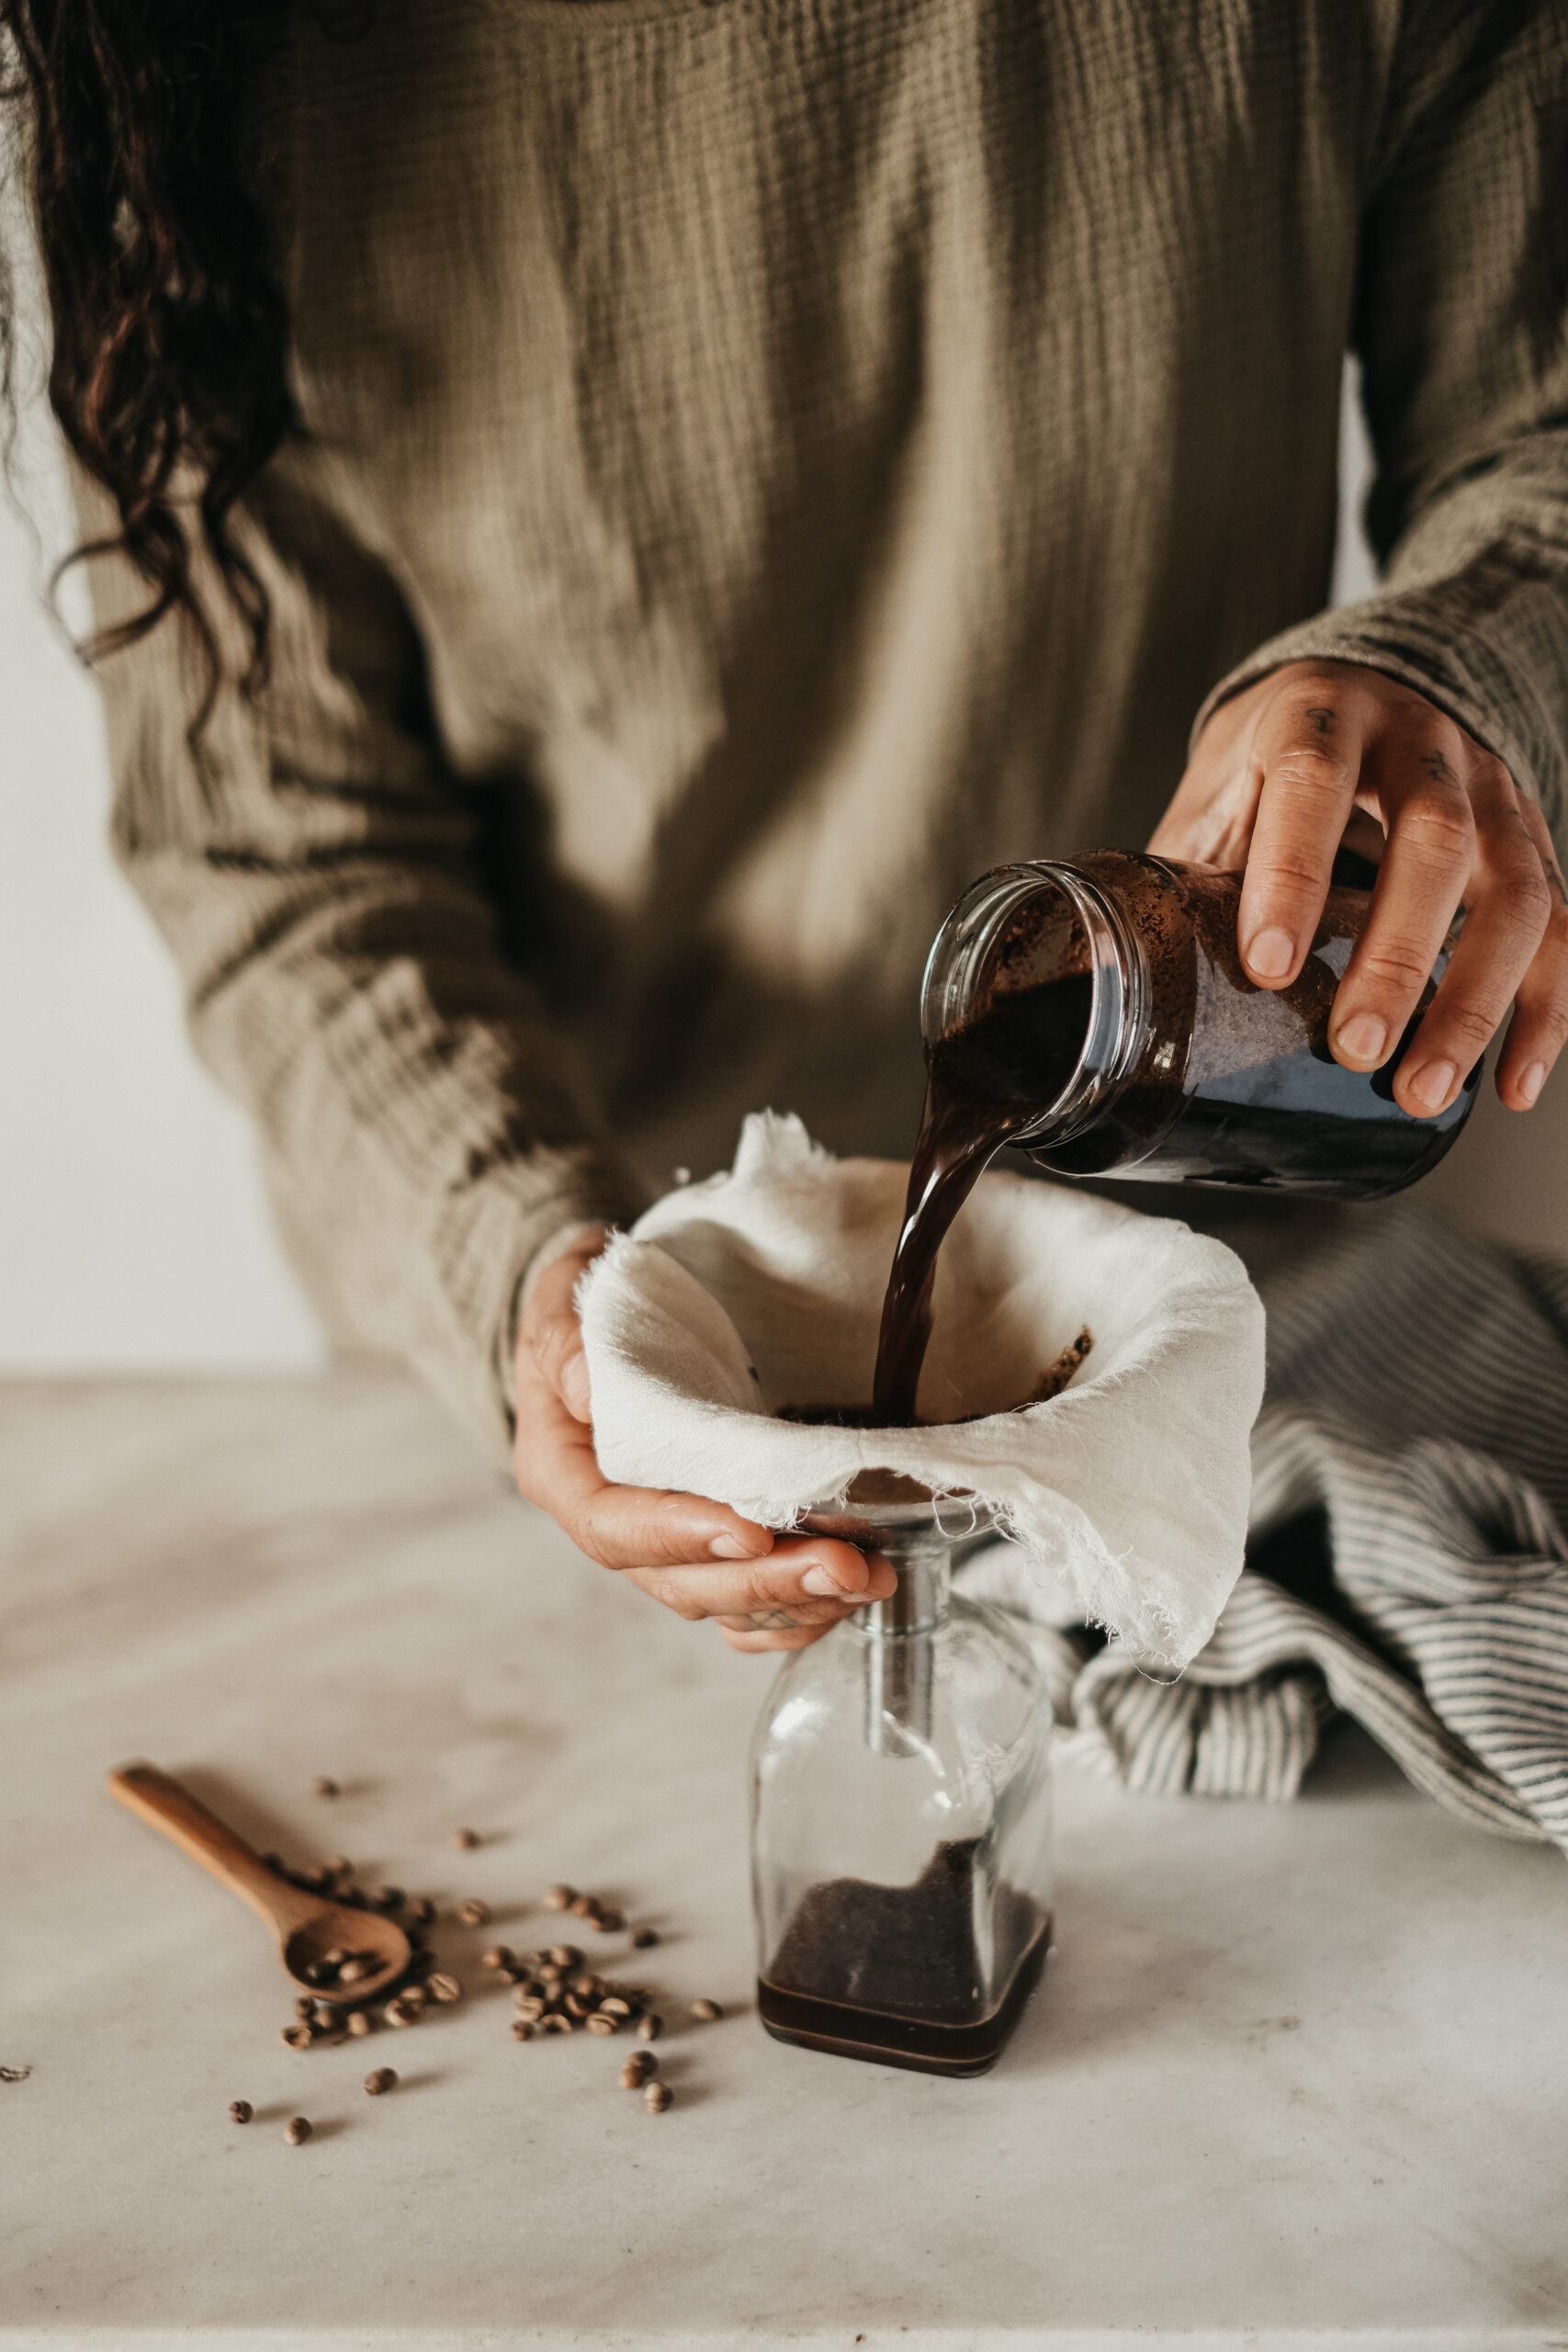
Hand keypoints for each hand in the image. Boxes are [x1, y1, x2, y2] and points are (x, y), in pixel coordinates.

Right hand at [512, 1227, 893, 1650]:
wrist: (615, 1316)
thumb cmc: (590, 1310)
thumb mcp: (564, 1303)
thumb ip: (568, 1343)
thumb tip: (587, 1387)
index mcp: (566, 1475)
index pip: (613, 1528)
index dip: (682, 1538)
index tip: (751, 1532)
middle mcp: (616, 1525)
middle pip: (681, 1581)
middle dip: (765, 1580)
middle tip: (841, 1565)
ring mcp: (668, 1545)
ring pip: (726, 1602)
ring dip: (800, 1600)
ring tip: (868, 1577)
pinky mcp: (715, 1548)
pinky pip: (751, 1609)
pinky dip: (801, 1611)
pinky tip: (850, 1593)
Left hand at [1152, 660, 1567, 1114]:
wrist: (1360, 694)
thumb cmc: (1272, 763)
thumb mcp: (1219, 790)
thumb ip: (1184, 869)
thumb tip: (1114, 977)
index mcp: (1321, 717)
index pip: (1315, 782)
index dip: (1292, 874)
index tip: (1267, 965)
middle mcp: (1421, 744)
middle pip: (1434, 842)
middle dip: (1396, 956)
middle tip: (1354, 1049)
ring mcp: (1492, 793)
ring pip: (1513, 892)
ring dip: (1473, 1002)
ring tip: (1422, 1090)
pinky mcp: (1532, 844)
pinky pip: (1558, 928)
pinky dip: (1545, 1013)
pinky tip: (1511, 1087)